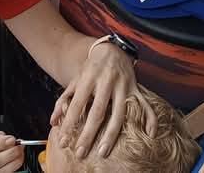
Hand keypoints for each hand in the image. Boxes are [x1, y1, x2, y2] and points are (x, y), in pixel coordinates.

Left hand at [51, 43, 144, 159]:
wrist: (112, 49)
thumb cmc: (91, 69)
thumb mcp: (76, 80)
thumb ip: (64, 99)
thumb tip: (53, 122)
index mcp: (89, 78)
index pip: (77, 104)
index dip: (69, 123)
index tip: (63, 142)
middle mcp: (106, 81)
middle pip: (98, 111)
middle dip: (89, 134)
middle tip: (81, 153)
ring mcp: (123, 85)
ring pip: (119, 113)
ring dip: (111, 134)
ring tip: (103, 151)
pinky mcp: (136, 87)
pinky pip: (145, 104)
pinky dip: (150, 118)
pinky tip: (150, 134)